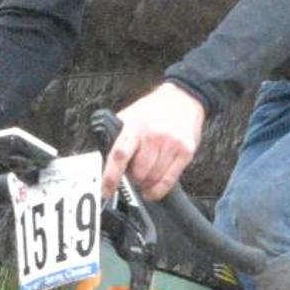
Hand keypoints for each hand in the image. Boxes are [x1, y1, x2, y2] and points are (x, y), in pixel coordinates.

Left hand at [102, 83, 206, 201]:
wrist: (182, 99)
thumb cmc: (153, 110)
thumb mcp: (129, 117)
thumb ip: (116, 137)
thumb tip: (103, 162)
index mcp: (135, 126)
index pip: (120, 155)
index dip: (111, 176)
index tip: (106, 190)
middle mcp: (153, 135)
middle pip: (138, 172)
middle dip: (132, 178)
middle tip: (132, 174)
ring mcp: (171, 144)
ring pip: (152, 179)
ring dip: (145, 183)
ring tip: (144, 176)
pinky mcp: (185, 152)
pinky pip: (168, 181)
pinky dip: (157, 190)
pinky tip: (152, 190)